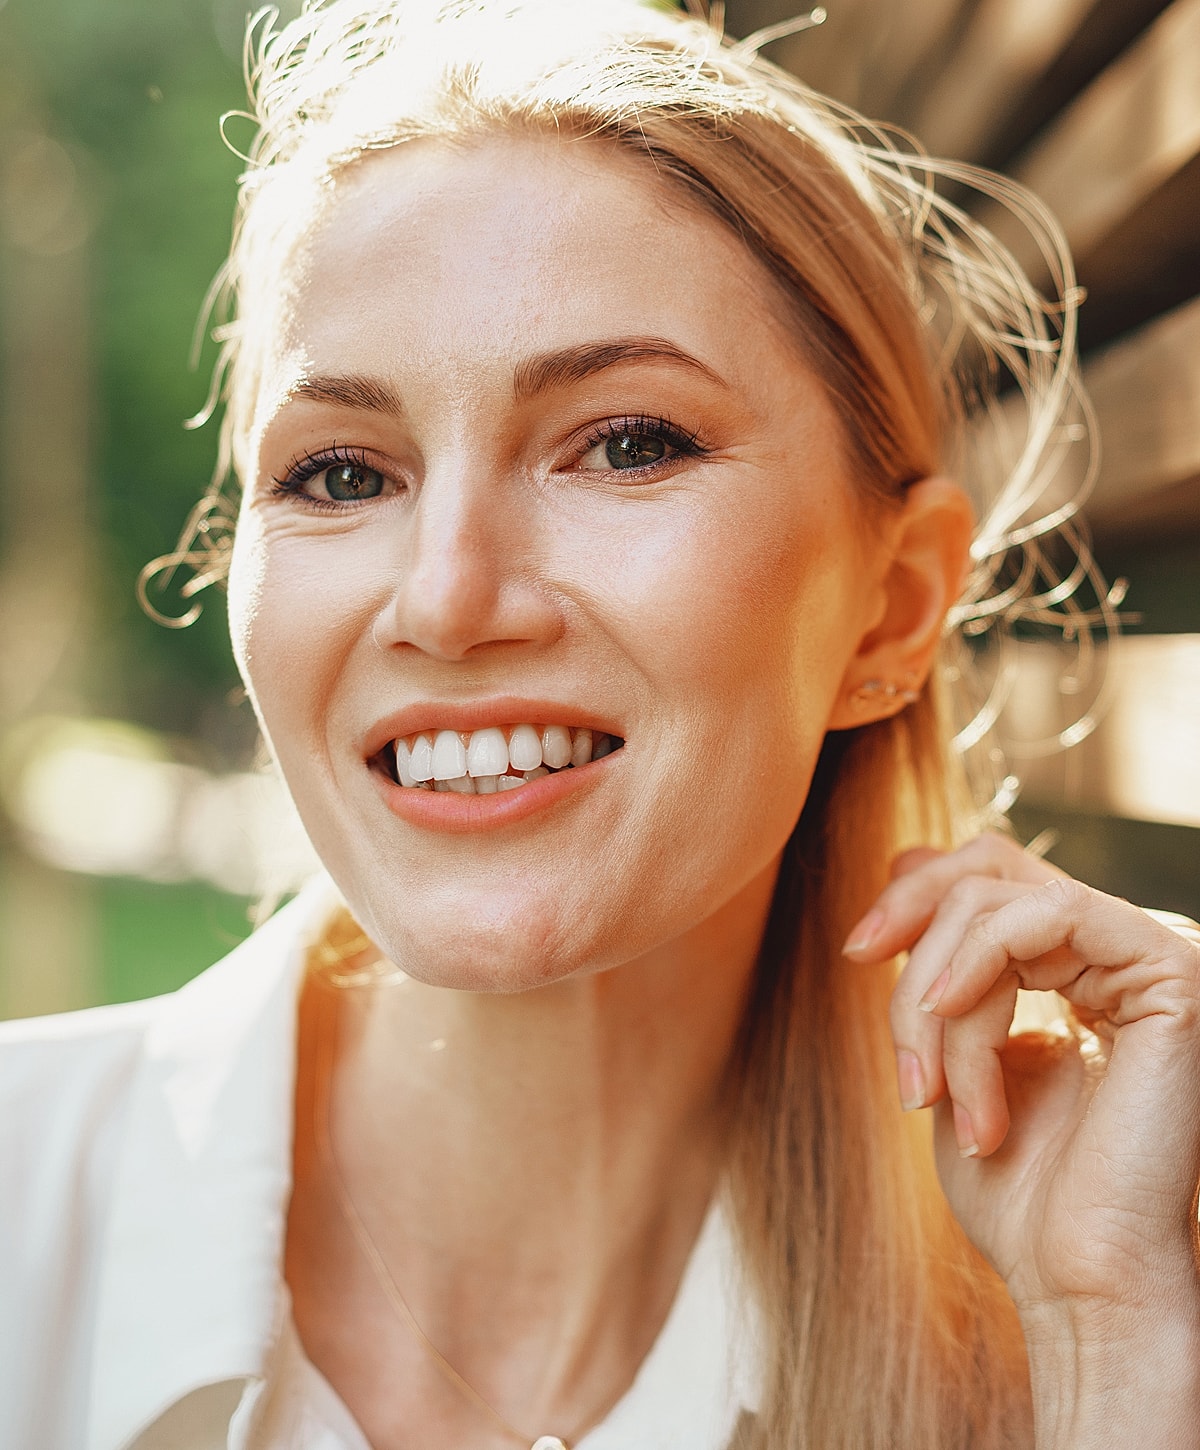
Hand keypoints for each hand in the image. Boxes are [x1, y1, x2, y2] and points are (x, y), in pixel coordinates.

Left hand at [845, 834, 1199, 1445]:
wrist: (1076, 1277)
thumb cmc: (1016, 1189)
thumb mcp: (953, 1051)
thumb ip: (938, 963)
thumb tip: (907, 857)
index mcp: (1074, 970)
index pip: (987, 879)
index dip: (912, 896)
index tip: (858, 952)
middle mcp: (1114, 954)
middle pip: (986, 874)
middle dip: (913, 936)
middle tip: (887, 1017)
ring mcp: (1146, 957)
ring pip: (999, 903)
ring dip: (939, 996)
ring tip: (934, 1090)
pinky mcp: (1168, 972)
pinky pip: (1049, 915)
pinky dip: (980, 965)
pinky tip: (949, 1020)